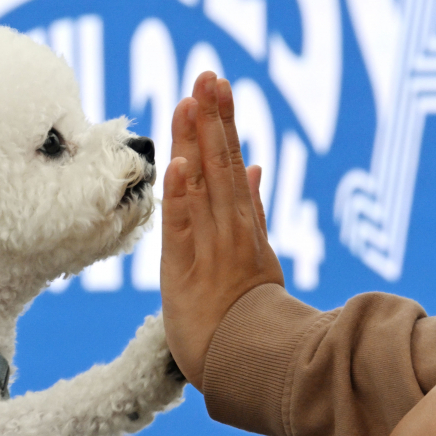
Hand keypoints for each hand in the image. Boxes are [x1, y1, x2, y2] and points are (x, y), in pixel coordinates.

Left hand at [160, 72, 284, 389]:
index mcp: (243, 221)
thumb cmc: (249, 310)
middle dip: (212, 117)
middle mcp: (229, 226)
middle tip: (207, 74)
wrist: (246, 361)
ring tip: (191, 100)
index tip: (214, 84)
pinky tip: (177, 164)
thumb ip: (254, 206)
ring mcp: (211, 245)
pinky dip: (181, 195)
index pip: (231, 161)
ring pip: (203, 184)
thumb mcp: (259, 251)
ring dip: (196, 141)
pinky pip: (182, 227)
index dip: (221, 122)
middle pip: (220, 163)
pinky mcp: (187, 269)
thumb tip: (256, 165)